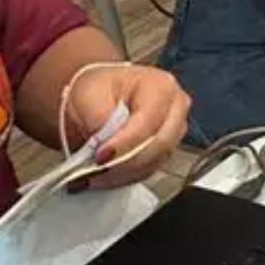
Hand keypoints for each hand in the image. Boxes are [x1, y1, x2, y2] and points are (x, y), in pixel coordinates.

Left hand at [60, 63, 191, 187]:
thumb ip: (98, 118)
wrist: (100, 95)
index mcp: (161, 87)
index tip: (100, 156)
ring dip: (122, 173)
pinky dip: (124, 177)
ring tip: (93, 175)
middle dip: (125, 162)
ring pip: (154, 162)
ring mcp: (174, 131)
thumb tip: (105, 146)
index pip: (149, 121)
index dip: (124, 143)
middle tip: (96, 169)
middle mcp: (175, 109)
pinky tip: (103, 176)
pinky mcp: (165, 151)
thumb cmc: (99, 88)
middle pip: (160, 146)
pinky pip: (148, 171)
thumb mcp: (89, 94)